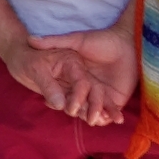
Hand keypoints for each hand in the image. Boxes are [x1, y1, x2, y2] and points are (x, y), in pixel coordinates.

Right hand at [21, 29, 137, 124]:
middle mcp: (88, 87)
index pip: (65, 91)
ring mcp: (102, 93)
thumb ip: (54, 41)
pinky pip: (109, 112)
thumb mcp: (76, 40)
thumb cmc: (102, 39)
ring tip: (91, 118)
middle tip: (74, 111)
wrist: (128, 42)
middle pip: (79, 104)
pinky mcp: (116, 98)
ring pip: (93, 110)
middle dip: (76, 110)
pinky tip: (105, 119)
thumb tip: (30, 40)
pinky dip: (107, 117)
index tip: (53, 101)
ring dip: (92, 116)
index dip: (59, 97)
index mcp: (77, 75)